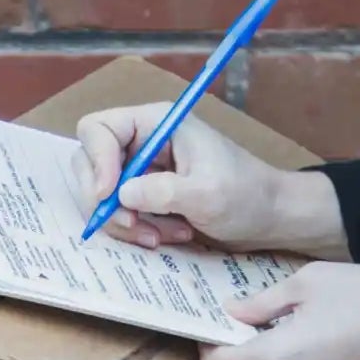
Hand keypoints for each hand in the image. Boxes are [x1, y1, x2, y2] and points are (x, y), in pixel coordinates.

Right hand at [70, 103, 348, 258]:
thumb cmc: (247, 195)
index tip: (109, 195)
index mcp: (155, 123)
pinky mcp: (146, 195)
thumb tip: (119, 194)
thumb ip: (162, 191)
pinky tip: (170, 235)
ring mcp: (142, 169)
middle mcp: (142, 141)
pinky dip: (138, 230)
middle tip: (135, 226)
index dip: (95, 162)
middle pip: (90, 164)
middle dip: (107, 202)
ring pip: (102, 195)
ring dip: (126, 222)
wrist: (270, 217)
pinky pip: (120, 213)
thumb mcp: (206, 194)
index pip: (97, 130)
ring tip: (163, 235)